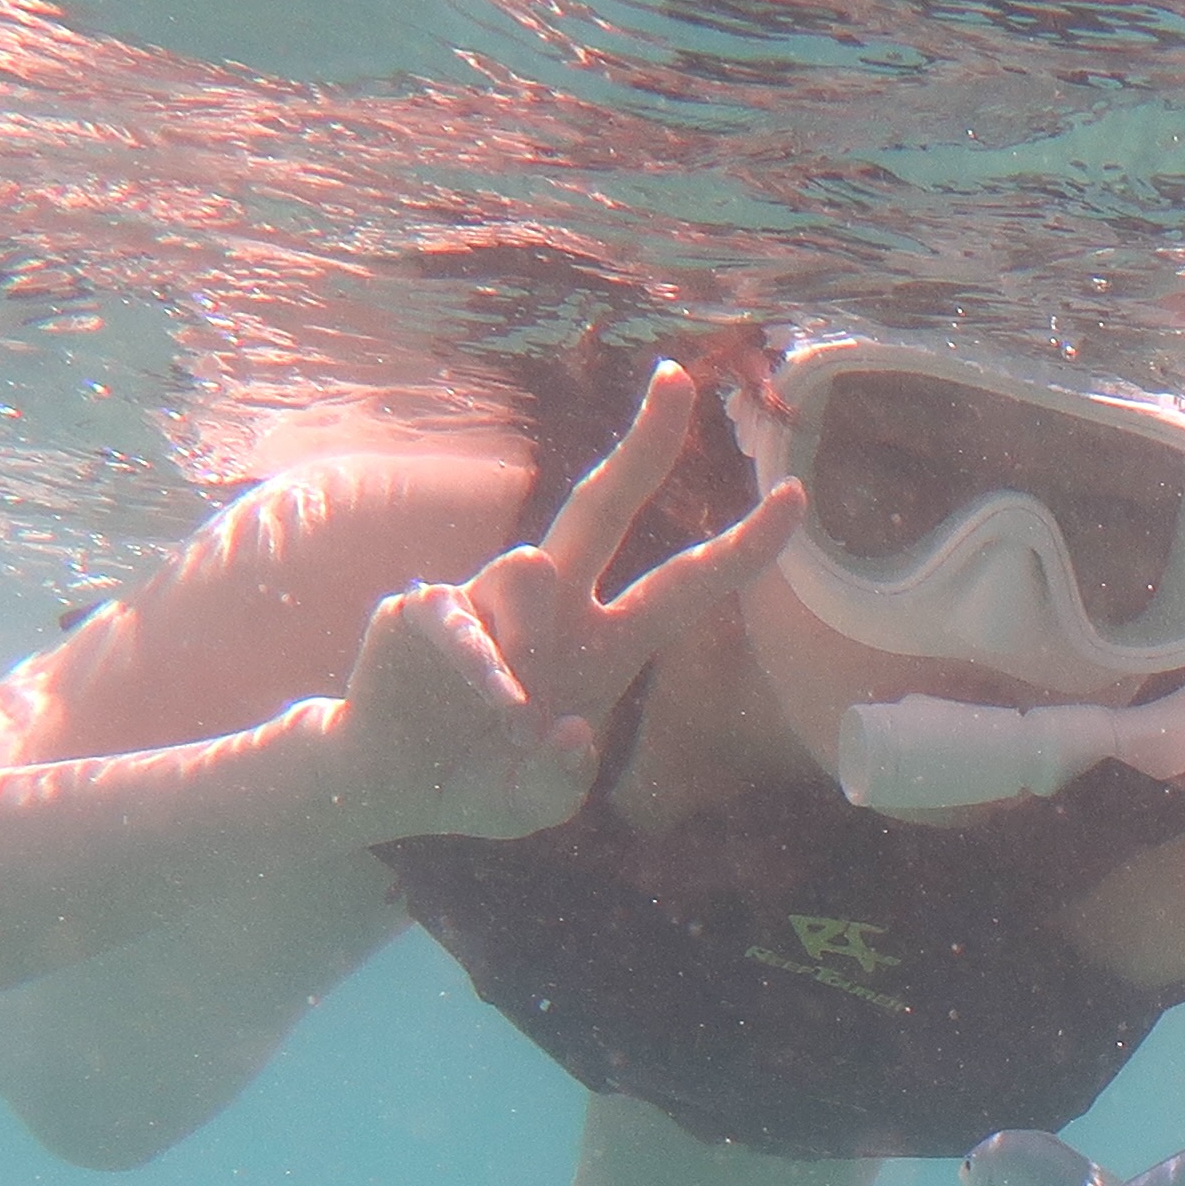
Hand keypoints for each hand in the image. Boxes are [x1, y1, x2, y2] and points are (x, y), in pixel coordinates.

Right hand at [324, 362, 797, 842]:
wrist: (388, 785)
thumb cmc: (477, 782)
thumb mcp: (533, 806)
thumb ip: (559, 784)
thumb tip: (571, 730)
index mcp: (605, 645)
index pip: (687, 585)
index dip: (742, 547)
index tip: (796, 498)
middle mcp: (556, 607)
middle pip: (605, 505)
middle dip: (643, 443)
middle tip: (676, 379)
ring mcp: (490, 598)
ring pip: (532, 570)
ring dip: (533, 635)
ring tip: (515, 712)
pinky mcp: (427, 607)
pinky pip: (463, 621)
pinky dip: (481, 666)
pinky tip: (494, 704)